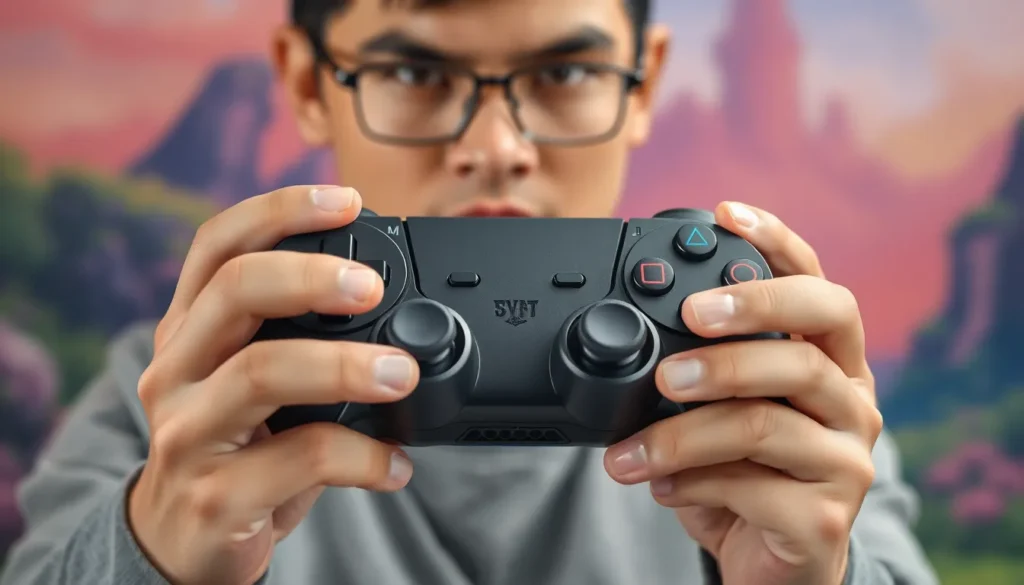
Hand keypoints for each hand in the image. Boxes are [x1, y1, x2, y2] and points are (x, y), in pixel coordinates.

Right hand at [129, 186, 420, 584]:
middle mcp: (177, 369)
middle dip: (311, 275)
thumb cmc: (234, 450)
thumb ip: (300, 340)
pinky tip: (394, 464)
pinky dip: (361, 457)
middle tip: (372, 286)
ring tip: (403, 374)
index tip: (349, 201)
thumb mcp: (250, 382)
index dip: (281, 210)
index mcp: (190, 328)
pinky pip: (299, 459)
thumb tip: (401, 310)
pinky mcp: (214, 494)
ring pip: (261, 372)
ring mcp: (188, 431)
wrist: (182, 545)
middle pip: (234, 291)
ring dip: (344, 366)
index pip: (218, 244)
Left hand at [603, 202, 882, 584]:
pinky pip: (753, 484)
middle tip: (677, 340)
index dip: (777, 243)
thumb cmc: (743, 475)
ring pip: (766, 418)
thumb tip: (626, 336)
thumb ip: (697, 370)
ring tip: (630, 447)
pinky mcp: (828, 516)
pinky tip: (660, 487)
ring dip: (683, 430)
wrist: (772, 569)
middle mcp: (852, 399)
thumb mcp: (721, 412)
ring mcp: (849, 458)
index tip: (726, 213)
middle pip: (814, 331)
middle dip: (741, 320)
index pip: (817, 283)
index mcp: (830, 361)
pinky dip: (692, 482)